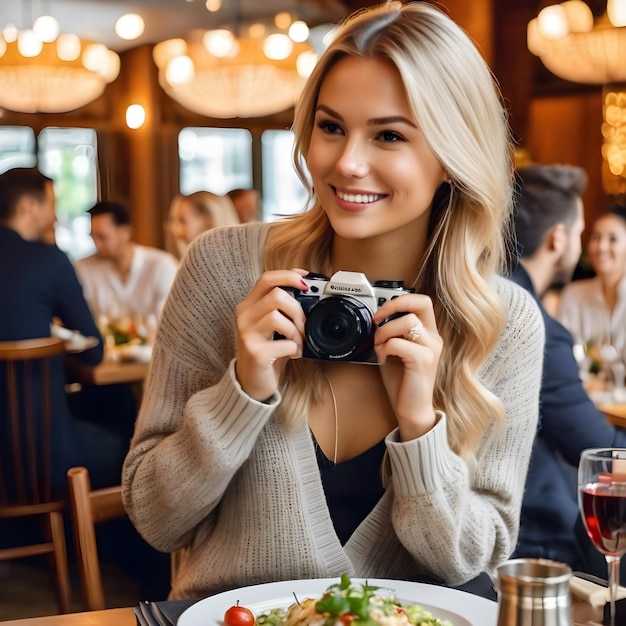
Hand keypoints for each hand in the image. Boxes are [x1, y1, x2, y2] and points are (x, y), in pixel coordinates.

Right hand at [235, 269, 307, 401]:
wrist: (251, 382)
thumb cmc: (266, 350)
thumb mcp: (271, 325)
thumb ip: (283, 308)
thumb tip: (309, 291)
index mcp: (249, 305)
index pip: (266, 279)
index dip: (288, 275)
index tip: (306, 283)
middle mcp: (244, 317)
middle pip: (276, 295)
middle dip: (298, 310)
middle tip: (303, 325)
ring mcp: (248, 335)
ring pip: (278, 316)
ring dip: (296, 330)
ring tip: (299, 342)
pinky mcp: (256, 353)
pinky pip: (284, 343)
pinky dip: (295, 348)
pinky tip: (294, 354)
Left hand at [373, 293, 442, 439]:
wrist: (412, 411)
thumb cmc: (403, 383)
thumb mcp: (395, 352)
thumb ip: (391, 335)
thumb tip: (376, 320)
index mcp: (428, 334)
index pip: (422, 302)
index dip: (400, 300)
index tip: (381, 313)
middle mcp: (433, 339)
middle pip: (421, 303)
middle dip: (393, 306)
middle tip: (377, 320)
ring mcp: (431, 349)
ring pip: (407, 322)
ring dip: (385, 332)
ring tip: (380, 346)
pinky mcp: (423, 361)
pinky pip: (399, 343)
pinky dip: (385, 348)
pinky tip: (383, 358)